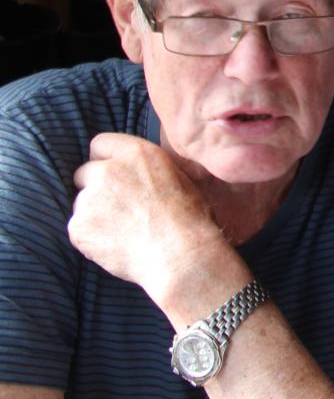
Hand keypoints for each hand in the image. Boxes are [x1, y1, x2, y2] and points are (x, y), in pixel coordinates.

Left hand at [69, 133, 228, 306]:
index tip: (113, 174)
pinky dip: (92, 237)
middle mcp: (108, 171)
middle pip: (85, 173)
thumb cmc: (190, 218)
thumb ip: (149, 167)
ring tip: (124, 231)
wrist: (180, 255)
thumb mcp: (180, 177)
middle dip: (96, 187)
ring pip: (82, 203)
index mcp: (136, 154)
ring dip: (96, 213)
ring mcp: (89, 199)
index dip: (105, 160)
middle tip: (119, 207)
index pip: (100, 143)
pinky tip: (117, 244)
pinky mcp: (78, 227)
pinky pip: (79, 229)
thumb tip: (141, 172)